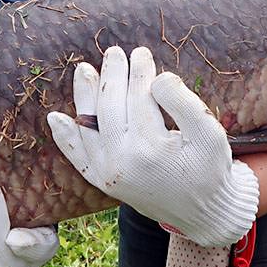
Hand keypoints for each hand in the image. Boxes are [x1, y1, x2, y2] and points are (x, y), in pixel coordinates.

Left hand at [46, 46, 258, 247]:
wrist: (204, 214)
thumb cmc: (210, 170)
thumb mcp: (209, 134)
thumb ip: (183, 102)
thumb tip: (156, 78)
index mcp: (150, 148)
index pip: (138, 97)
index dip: (139, 71)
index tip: (141, 53)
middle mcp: (122, 162)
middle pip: (110, 107)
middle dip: (112, 75)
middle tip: (115, 52)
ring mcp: (108, 174)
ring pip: (89, 126)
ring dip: (85, 96)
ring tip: (84, 70)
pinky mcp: (104, 183)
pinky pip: (78, 157)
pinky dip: (65, 138)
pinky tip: (55, 118)